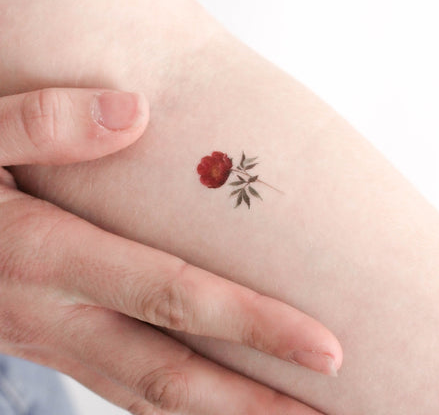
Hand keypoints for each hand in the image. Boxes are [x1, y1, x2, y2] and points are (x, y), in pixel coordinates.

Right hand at [0, 87, 341, 413]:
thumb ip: (45, 123)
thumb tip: (133, 111)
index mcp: (45, 256)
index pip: (175, 298)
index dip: (254, 324)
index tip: (325, 345)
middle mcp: (57, 315)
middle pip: (176, 374)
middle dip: (260, 399)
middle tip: (337, 406)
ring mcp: (55, 342)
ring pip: (153, 399)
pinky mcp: (54, 346)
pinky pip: (126, 388)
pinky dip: (180, 406)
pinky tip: (221, 406)